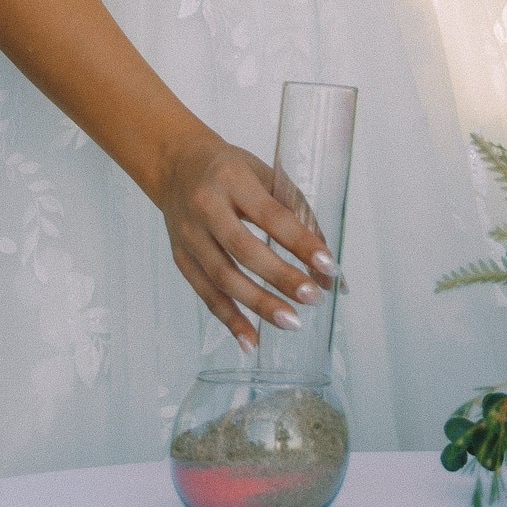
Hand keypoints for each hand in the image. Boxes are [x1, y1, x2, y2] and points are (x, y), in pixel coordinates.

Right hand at [153, 127, 333, 349]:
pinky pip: (205, 293)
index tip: (329, 266)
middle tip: (313, 299)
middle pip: (244, 250)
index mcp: (232, 179)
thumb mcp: (264, 175)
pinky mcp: (181, 258)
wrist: (176, 166)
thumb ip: (296, 213)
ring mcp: (189, 235)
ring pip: (223, 277)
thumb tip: (327, 263)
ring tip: (291, 322)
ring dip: (258, 305)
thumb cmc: (231, 170)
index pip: (271, 215)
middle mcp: (206, 207)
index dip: (300, 242)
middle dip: (281, 277)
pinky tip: (251, 340)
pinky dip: (229, 319)